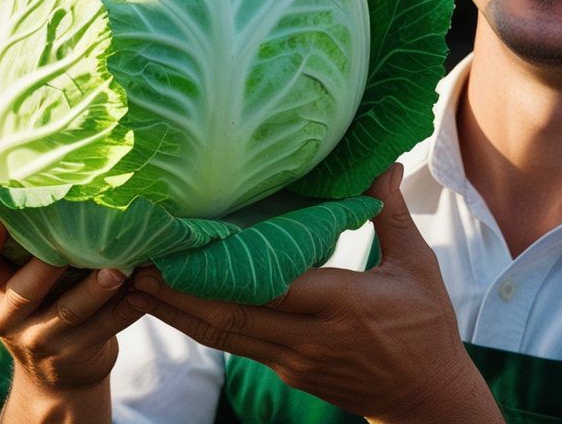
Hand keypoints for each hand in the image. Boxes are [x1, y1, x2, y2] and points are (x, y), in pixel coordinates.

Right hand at [0, 208, 144, 421]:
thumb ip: (3, 233)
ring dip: (96, 288)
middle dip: (45, 265)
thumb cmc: (32, 294)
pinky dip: (128, 307)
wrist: (55, 372)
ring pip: (68, 310)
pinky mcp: (73, 353)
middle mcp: (3, 311)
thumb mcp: (5, 270)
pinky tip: (146, 286)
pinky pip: (104, 328)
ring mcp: (37, 336)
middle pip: (20, 288)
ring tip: (120, 268)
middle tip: (66, 235)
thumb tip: (0, 163)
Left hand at [125, 166, 501, 423]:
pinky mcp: (286, 371)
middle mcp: (308, 336)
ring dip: (178, 312)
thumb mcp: (417, 267)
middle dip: (178, 293)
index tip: (184, 245)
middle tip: (135, 264)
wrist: (425, 401)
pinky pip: (236, 345)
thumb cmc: (426, 328)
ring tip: (135, 284)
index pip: (271, 286)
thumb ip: (391, 214)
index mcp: (341, 304)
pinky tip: (175, 306)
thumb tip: (385, 162)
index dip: (222, 272)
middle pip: (231, 316)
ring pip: (224, 336)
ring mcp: (292, 359)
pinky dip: (202, 326)